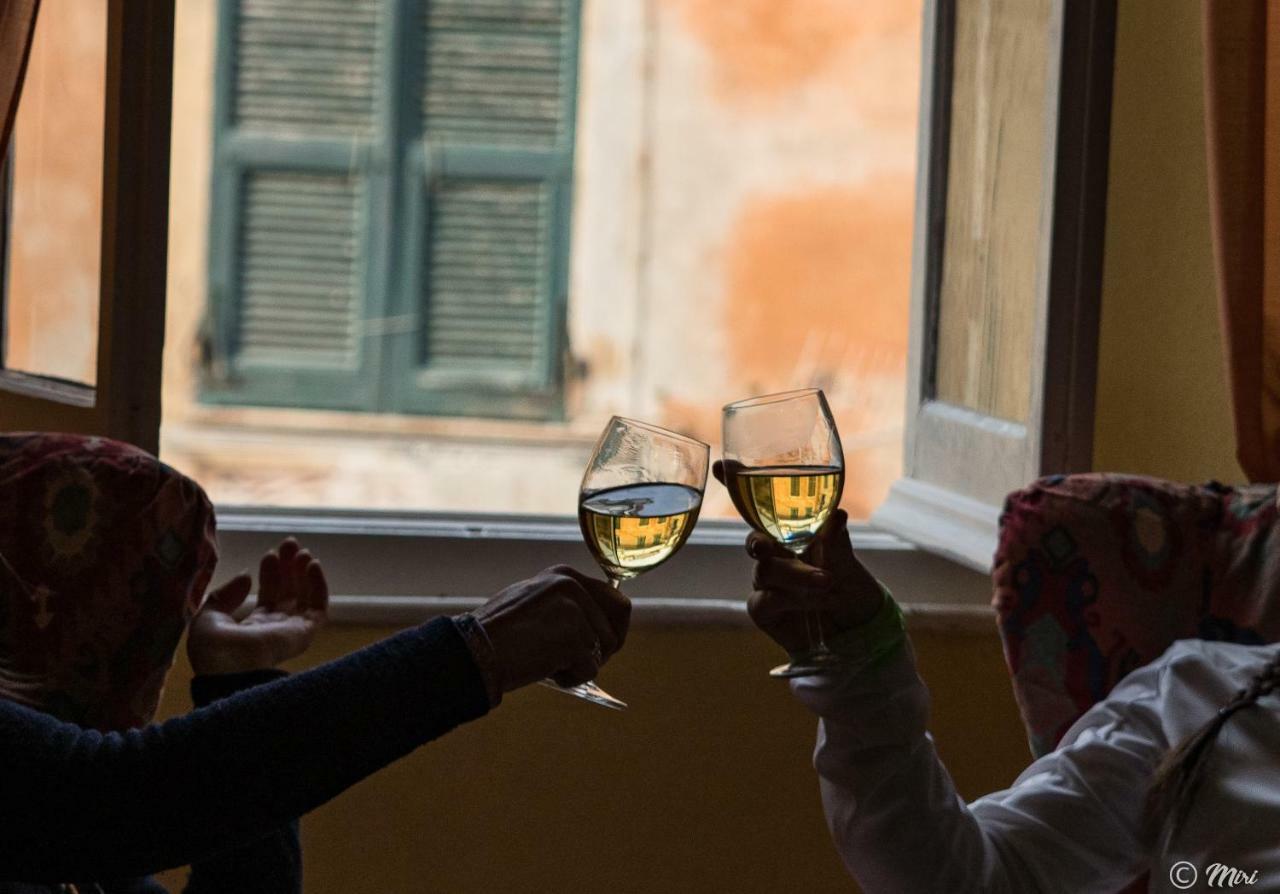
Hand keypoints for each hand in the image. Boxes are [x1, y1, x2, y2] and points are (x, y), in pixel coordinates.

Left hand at [187, 538, 329, 675]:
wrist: (229, 673)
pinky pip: (318, 607)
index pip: (268, 596)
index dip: (270, 574)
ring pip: (305, 597)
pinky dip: (319, 585)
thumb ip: (225, 596)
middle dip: (289, 567)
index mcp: (252, 629)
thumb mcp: (207, 618)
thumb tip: (247, 577)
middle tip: (290, 543)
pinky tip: (312, 565)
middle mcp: (274, 628)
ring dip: (305, 573)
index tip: (269, 555)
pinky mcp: (304, 633)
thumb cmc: (214, 651)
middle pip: (289, 593)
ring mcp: (291, 631)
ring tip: (302, 551)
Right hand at [471, 565, 629, 690]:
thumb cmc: (497, 633)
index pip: (613, 597)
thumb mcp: (533, 602)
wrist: (473, 651)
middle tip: (585, 660)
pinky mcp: (575, 641)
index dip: (610, 625)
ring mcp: (576, 613)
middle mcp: (573, 588)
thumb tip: (594, 624)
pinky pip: (588, 670)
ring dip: (580, 664)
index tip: (600, 642)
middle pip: (617, 621)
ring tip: (548, 662)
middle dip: (607, 645)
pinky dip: (570, 679)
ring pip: (602, 650)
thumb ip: (563, 604)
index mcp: (564, 576)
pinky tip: (543, 671)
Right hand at [712, 461, 881, 653]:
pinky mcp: (763, 610)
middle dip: (757, 542)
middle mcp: (773, 554)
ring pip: (766, 572)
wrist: (858, 629)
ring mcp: (766, 582)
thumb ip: (836, 542)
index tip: (723, 465)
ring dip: (796, 575)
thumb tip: (838, 514)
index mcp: (789, 531)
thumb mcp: (849, 561)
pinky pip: (763, 600)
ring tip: (826, 581)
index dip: (736, 484)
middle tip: (765, 547)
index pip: (758, 505)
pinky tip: (806, 604)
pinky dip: (785, 600)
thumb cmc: (850, 586)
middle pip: (756, 541)